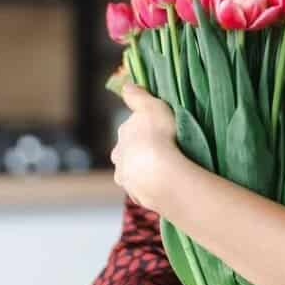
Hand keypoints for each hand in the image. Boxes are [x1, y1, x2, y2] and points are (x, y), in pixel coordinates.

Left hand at [109, 80, 181, 212]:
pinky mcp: (138, 198)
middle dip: (140, 153)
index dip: (142, 131)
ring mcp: (127, 181)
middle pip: (128, 155)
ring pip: (135, 174)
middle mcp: (119, 160)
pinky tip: (166, 185)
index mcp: (121, 137)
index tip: (156, 131)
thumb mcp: (151, 106)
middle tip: (163, 152)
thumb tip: (126, 86)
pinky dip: (153, 187)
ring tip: (166, 170)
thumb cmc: (159, 136)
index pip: (129, 132)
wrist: (161, 174)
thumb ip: (137, 96)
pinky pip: (145, 191)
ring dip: (146, 172)